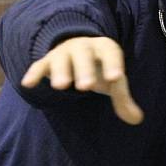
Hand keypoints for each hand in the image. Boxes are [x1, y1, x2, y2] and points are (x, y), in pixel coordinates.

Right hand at [21, 36, 143, 124]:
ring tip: (62, 87)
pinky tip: (28, 84)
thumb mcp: (112, 78)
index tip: (115, 78)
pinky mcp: (47, 60)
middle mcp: (83, 46)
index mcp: (104, 48)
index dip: (113, 64)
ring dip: (61, 71)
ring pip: (61, 58)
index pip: (110, 53)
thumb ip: (123, 98)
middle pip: (84, 54)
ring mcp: (64, 52)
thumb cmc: (101, 68)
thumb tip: (137, 120)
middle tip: (86, 87)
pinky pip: (40, 65)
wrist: (79, 49)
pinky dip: (34, 73)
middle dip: (85, 69)